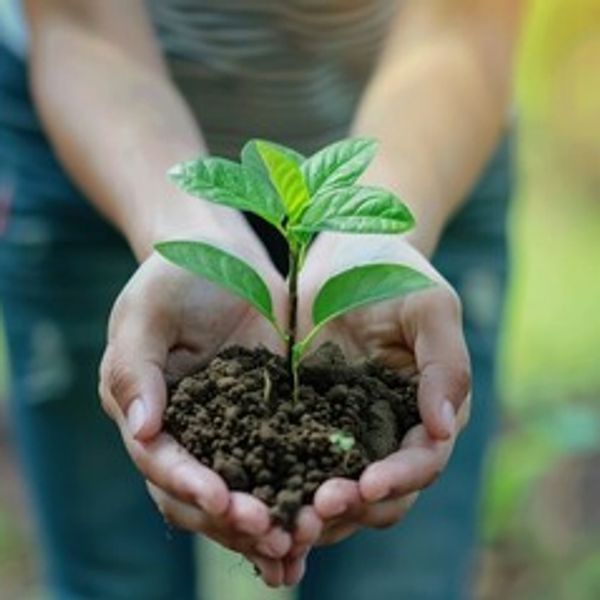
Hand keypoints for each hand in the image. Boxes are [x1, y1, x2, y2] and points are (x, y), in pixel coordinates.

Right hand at [99, 237, 296, 569]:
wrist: (222, 254)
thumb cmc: (173, 276)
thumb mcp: (144, 314)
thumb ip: (135, 370)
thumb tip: (141, 432)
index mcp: (149, 414)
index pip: (161, 462)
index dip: (188, 485)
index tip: (221, 500)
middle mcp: (190, 432)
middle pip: (203, 492)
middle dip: (233, 518)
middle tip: (270, 536)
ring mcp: (234, 427)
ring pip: (245, 487)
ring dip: (267, 520)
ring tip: (296, 546)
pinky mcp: (273, 414)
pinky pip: (285, 459)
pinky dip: (298, 490)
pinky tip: (322, 516)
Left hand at [294, 233, 470, 548]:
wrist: (343, 254)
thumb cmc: (394, 272)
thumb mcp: (430, 306)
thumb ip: (446, 363)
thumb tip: (442, 427)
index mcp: (428, 411)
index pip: (422, 460)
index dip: (398, 479)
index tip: (366, 486)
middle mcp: (390, 432)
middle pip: (380, 492)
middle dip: (352, 507)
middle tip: (315, 512)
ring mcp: (346, 431)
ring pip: (338, 491)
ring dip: (315, 512)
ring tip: (283, 521)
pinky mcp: (306, 422)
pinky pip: (295, 464)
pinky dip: (283, 487)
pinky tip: (258, 499)